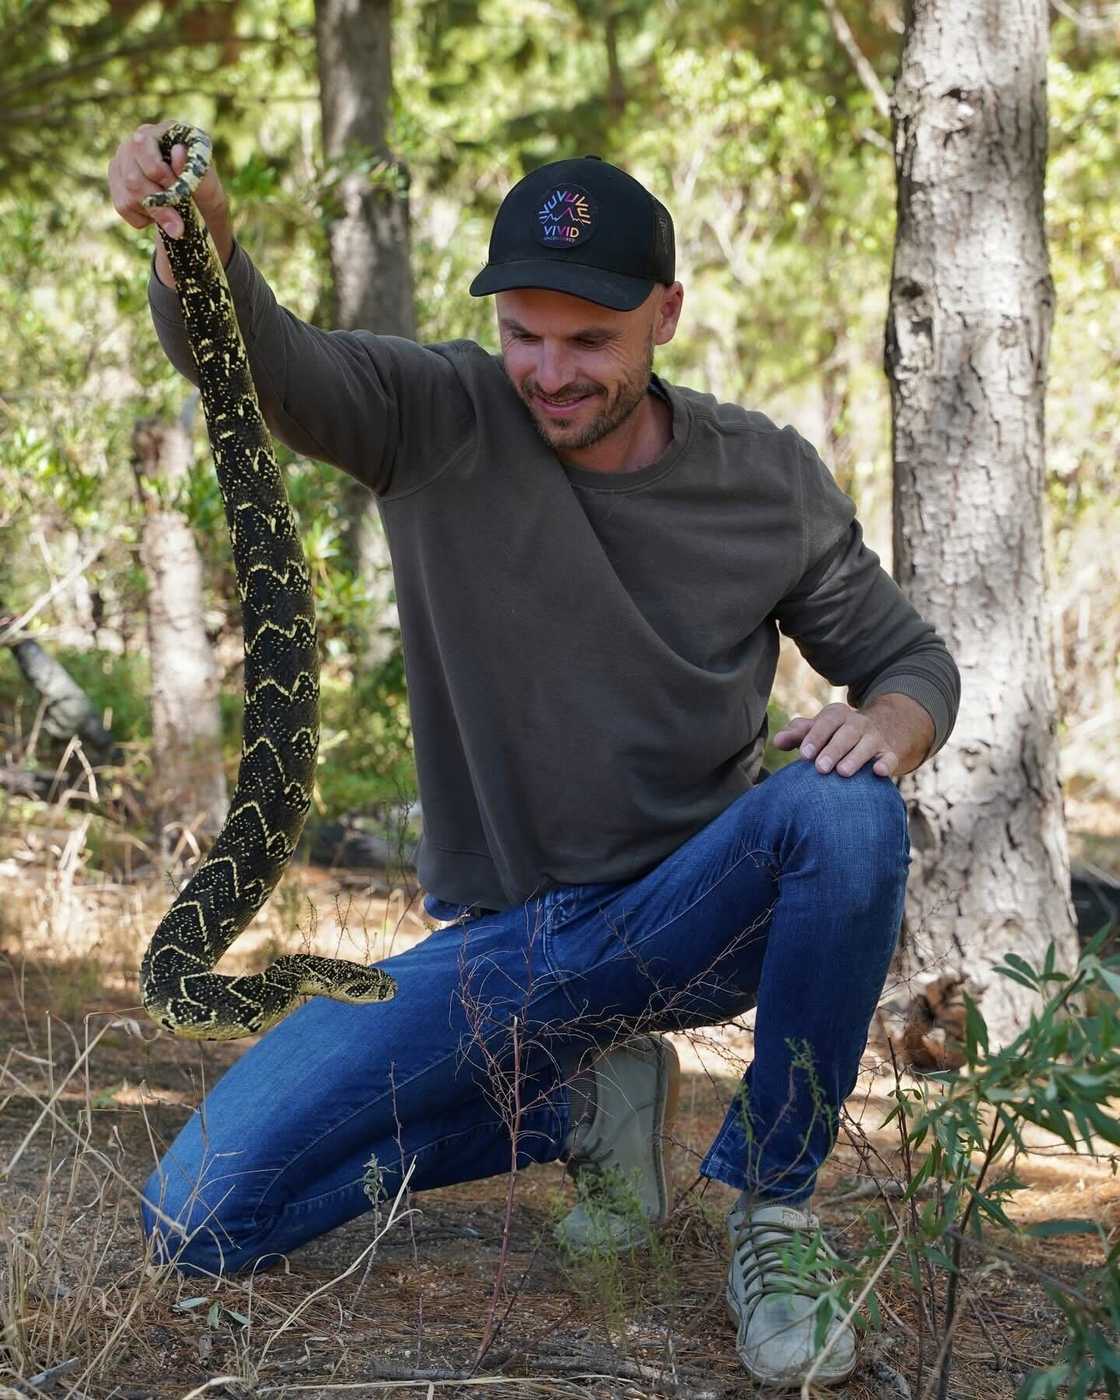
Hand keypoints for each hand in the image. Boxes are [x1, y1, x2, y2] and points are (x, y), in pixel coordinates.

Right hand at [108, 120, 228, 243]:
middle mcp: (136, 142)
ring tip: (172, 217)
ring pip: (127, 196)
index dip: (162, 175)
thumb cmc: (205, 192)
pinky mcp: (116, 180)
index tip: (181, 193)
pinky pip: (122, 206)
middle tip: (178, 224)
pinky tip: (156, 213)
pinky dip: (142, 218)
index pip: (143, 146)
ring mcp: (122, 160)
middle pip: (133, 178)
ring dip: (153, 214)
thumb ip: (194, 170)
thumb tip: (177, 151)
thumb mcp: (209, 185)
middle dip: (159, 205)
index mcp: (161, 132)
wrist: (199, 209)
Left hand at [772, 701, 899, 778]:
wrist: (881, 729)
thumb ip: (798, 734)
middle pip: (846, 733)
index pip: (826, 722)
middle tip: (820, 768)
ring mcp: (875, 737)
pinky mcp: (889, 752)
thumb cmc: (837, 734)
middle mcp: (857, 723)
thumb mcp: (819, 729)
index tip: (804, 755)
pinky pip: (889, 757)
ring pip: (867, 744)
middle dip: (833, 750)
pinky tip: (878, 772)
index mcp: (837, 715)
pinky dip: (886, 764)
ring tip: (843, 772)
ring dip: (855, 757)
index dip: (815, 737)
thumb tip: (777, 741)